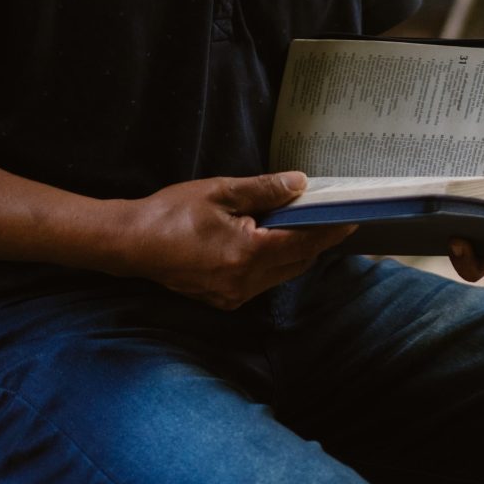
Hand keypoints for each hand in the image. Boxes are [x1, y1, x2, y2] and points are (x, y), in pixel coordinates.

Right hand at [117, 172, 353, 309]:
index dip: (330, 232)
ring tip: (301, 227)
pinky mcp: (222, 299)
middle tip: (331, 220)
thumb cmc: (171, 213)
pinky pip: (260, 283)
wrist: (131, 243)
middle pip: (297, 263)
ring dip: (294, 254)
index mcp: (248, 253)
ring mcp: (232, 295)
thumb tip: (300, 183)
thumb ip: (264, 189)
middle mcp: (244, 281)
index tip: (352, 220)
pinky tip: (268, 244)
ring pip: (280, 276)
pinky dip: (272, 264)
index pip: (303, 243)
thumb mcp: (220, 191)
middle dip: (317, 243)